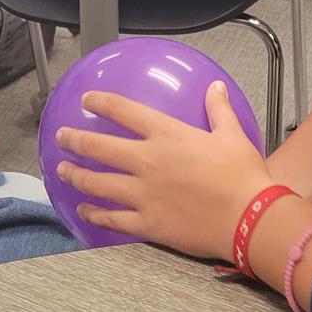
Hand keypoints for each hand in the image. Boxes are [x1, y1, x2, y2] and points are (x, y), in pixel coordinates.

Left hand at [54, 82, 272, 260]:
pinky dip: (93, 214)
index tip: (87, 100)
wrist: (250, 218)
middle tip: (61, 137)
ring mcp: (143, 194)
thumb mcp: (232, 135)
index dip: (100, 103)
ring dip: (75, 175)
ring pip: (96, 183)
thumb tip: (215, 88)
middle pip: (98, 147)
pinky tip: (84, 210)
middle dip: (73, 140)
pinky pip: (112, 219)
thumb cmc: (243, 176)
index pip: (123, 111)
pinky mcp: (147, 223)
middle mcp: (147, 161)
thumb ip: (218, 109)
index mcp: (166, 135)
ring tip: (62, 171)